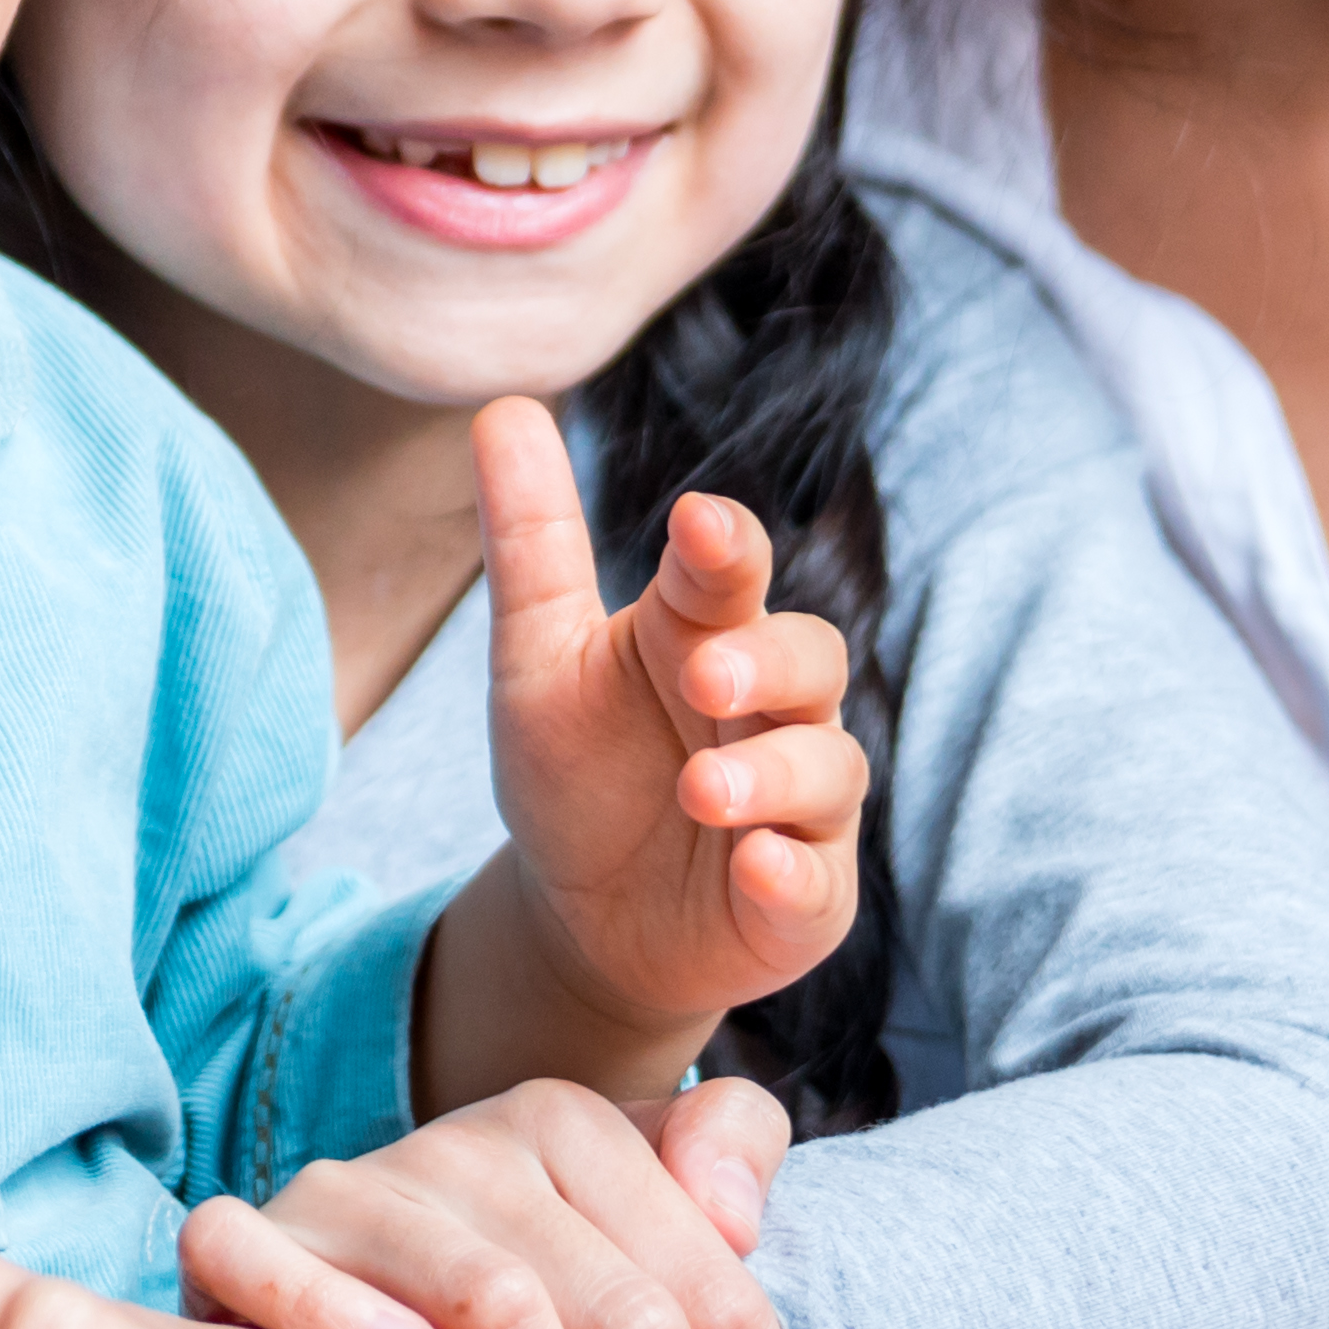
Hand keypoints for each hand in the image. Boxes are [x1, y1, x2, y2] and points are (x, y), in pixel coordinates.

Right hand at [181, 1078, 790, 1328]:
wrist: (368, 1271)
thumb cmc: (536, 1263)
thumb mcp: (649, 1184)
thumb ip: (729, 1143)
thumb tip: (738, 1213)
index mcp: (567, 1120)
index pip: (694, 1275)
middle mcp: (463, 1140)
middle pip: (608, 1304)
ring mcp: (356, 1186)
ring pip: (488, 1302)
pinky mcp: (251, 1235)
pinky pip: (268, 1260)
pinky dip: (335, 1317)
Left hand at [446, 400, 866, 1086]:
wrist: (585, 921)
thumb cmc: (578, 772)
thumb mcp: (539, 659)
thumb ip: (533, 544)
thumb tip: (502, 407)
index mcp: (707, 633)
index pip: (734, 571)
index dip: (725, 546)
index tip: (696, 523)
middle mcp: (773, 710)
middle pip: (809, 658)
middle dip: (764, 662)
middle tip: (704, 674)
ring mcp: (800, 806)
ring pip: (827, 768)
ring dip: (771, 775)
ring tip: (701, 791)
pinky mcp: (804, 899)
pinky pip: (820, 883)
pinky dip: (794, 873)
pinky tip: (757, 868)